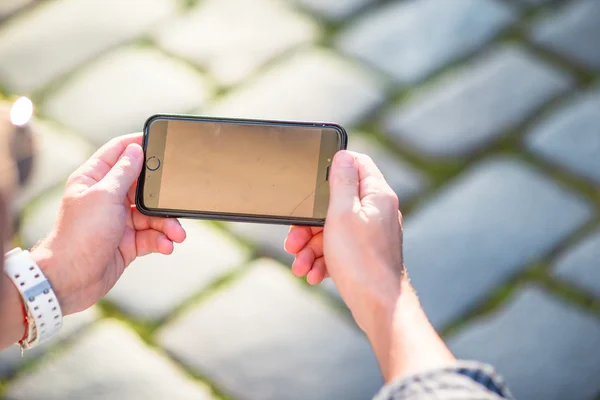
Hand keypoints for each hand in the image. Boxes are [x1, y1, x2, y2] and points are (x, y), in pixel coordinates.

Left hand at [31, 133, 185, 314]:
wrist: (70, 280)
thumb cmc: (80, 235)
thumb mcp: (105, 196)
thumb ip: (124, 172)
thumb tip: (137, 149)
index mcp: (94, 179)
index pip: (118, 152)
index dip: (139, 144)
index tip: (161, 141)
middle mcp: (107, 197)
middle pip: (143, 186)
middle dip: (162, 195)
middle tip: (177, 198)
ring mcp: (118, 220)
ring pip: (152, 214)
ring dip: (167, 224)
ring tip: (177, 234)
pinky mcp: (127, 242)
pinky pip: (151, 236)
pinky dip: (162, 240)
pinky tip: (167, 246)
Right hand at [285, 151, 404, 333]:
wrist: (379, 308)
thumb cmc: (361, 261)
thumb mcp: (342, 214)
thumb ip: (341, 182)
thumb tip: (342, 155)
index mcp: (376, 195)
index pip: (357, 164)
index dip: (332, 167)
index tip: (312, 180)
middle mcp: (376, 212)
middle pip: (335, 203)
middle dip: (309, 224)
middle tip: (293, 240)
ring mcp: (371, 235)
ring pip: (332, 230)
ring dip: (311, 247)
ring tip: (301, 264)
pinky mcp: (364, 255)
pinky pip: (338, 250)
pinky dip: (323, 260)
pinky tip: (314, 274)